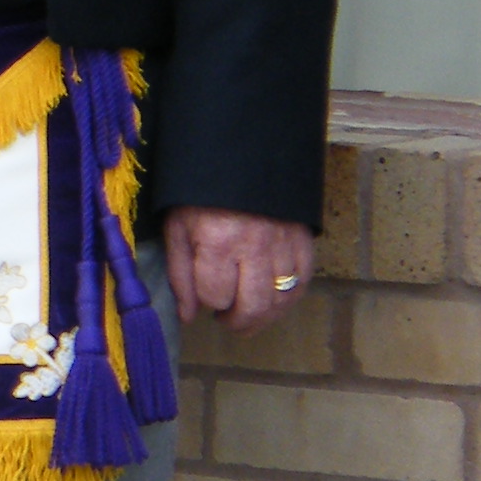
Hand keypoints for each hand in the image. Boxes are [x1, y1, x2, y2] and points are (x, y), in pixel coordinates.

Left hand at [167, 206, 315, 332]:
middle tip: (227, 320)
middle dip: (237, 322)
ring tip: (248, 314)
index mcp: (216, 242)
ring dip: (264, 317)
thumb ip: (180, 274)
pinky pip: (302, 283)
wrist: (240, 157)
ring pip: (280, 300)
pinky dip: (288, 298)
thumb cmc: (200, 195)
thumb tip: (188, 317)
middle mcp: (253, 247)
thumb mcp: (178, 229)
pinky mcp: (303, 240)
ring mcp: (283, 245)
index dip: (207, 302)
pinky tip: (272, 299)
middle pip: (252, 307)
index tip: (204, 295)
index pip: (215, 296)